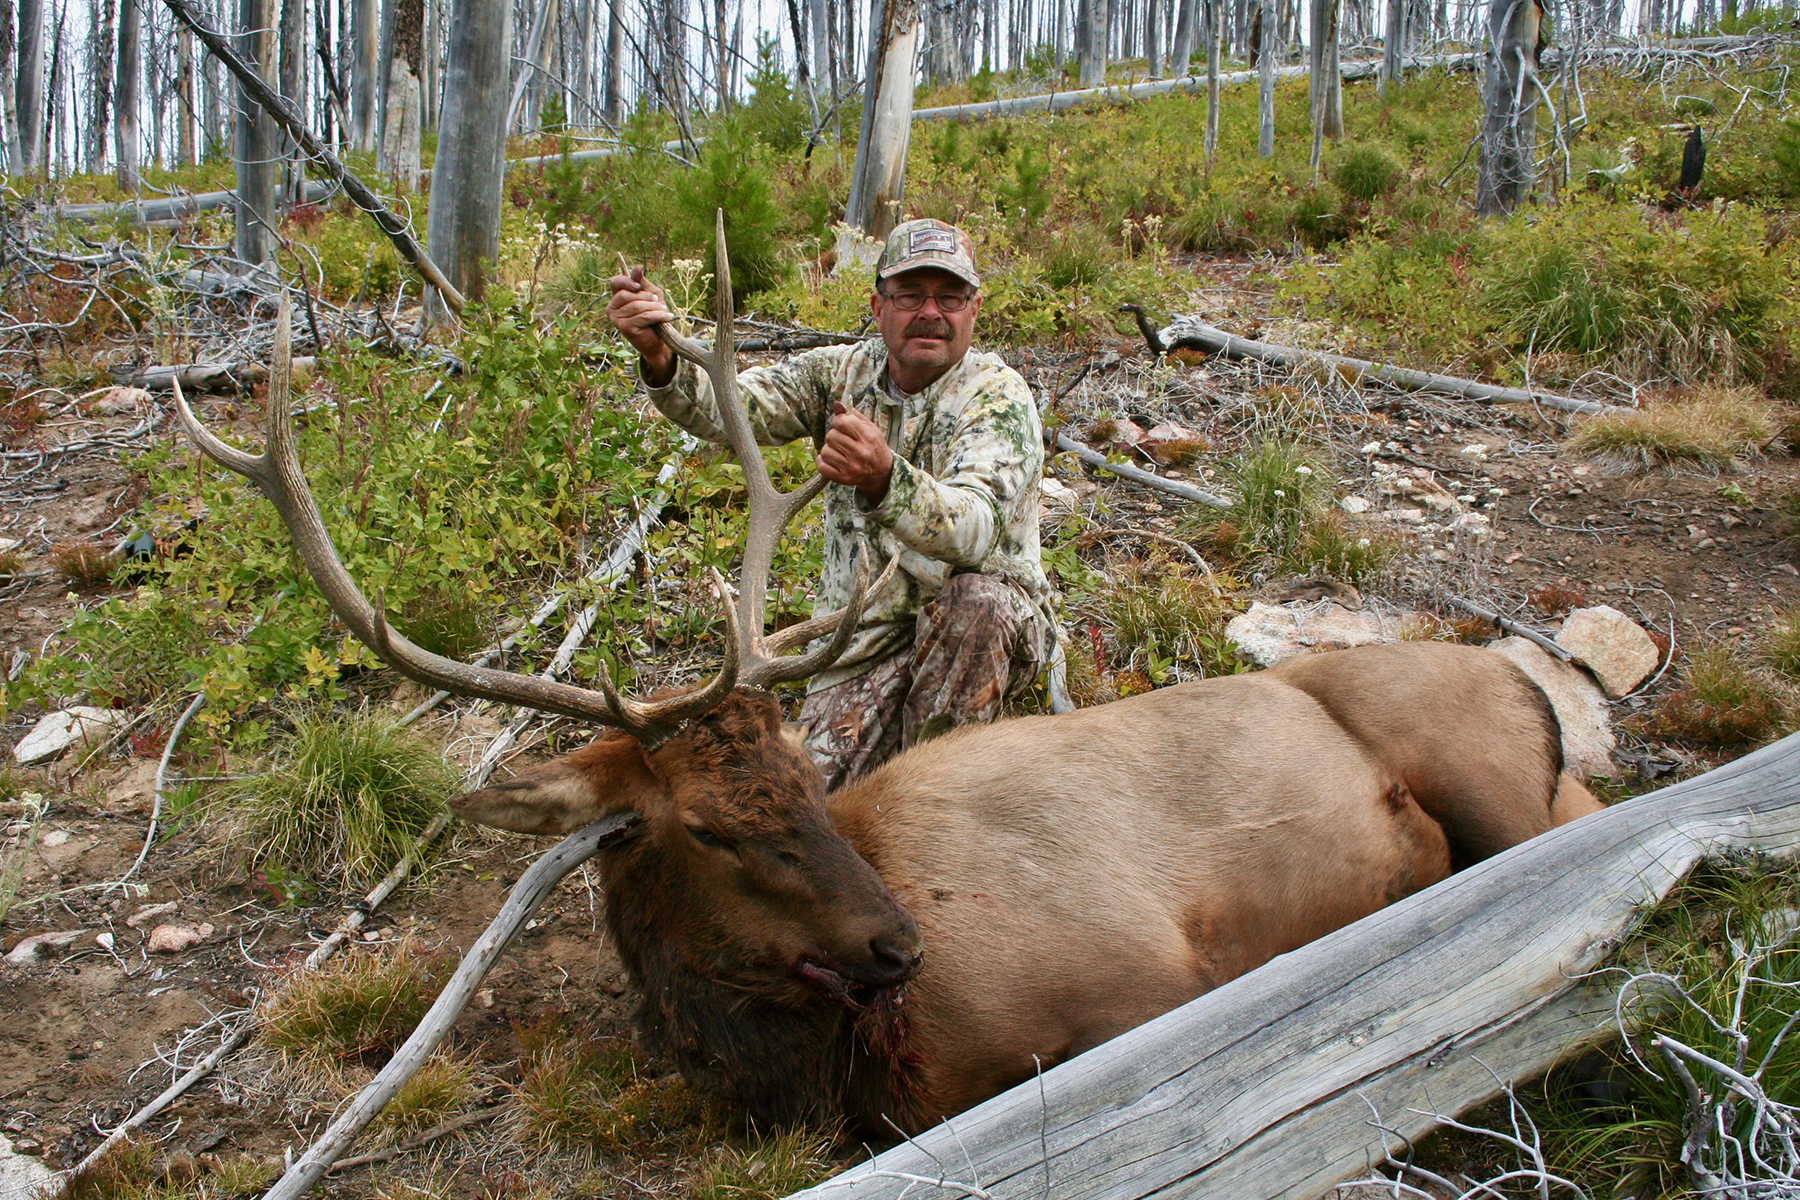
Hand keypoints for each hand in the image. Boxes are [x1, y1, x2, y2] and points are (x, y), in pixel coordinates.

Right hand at [606, 266, 676, 385]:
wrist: (658, 341)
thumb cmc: (654, 316)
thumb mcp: (651, 295)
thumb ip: (643, 283)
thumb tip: (637, 268)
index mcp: (616, 298)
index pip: (615, 282)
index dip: (627, 281)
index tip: (640, 286)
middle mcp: (612, 308)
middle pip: (627, 294)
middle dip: (647, 296)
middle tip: (659, 302)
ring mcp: (616, 319)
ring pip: (637, 306)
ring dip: (655, 307)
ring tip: (665, 311)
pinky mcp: (625, 328)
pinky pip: (644, 316)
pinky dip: (658, 315)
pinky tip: (667, 317)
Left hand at [819, 401, 893, 501]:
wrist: (880, 472)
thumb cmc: (873, 445)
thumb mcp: (869, 427)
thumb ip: (852, 415)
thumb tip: (836, 404)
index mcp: (868, 438)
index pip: (842, 421)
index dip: (838, 420)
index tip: (842, 424)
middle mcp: (860, 453)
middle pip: (831, 436)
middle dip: (834, 435)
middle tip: (841, 439)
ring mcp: (851, 468)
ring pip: (825, 450)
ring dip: (829, 448)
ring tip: (839, 450)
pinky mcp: (842, 478)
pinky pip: (821, 465)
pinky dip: (823, 461)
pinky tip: (833, 459)